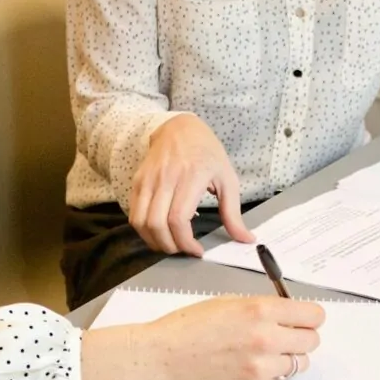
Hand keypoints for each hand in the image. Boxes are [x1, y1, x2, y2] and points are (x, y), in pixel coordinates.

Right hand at [129, 114, 254, 255]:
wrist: (180, 128)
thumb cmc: (208, 154)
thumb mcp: (228, 179)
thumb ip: (233, 213)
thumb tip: (246, 239)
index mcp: (192, 177)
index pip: (178, 218)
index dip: (185, 242)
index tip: (197, 251)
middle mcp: (166, 178)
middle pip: (157, 224)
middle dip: (170, 246)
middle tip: (184, 250)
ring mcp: (148, 179)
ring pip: (140, 222)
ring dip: (154, 241)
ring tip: (171, 244)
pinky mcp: (138, 181)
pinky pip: (134, 213)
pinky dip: (144, 230)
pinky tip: (159, 232)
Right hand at [143, 296, 324, 379]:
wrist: (162, 357)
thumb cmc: (189, 326)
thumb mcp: (231, 302)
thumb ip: (265, 307)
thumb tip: (290, 311)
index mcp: (261, 310)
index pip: (313, 315)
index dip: (310, 316)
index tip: (306, 318)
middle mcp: (266, 338)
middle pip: (312, 340)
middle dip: (302, 335)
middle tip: (288, 334)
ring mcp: (261, 367)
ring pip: (300, 363)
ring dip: (289, 356)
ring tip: (267, 351)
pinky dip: (272, 375)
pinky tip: (252, 366)